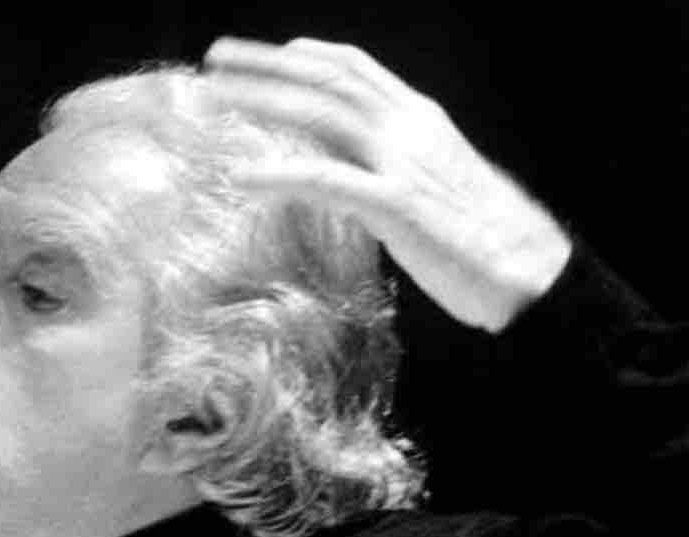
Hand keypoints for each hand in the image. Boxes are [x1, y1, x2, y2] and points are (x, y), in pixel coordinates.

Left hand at [203, 37, 570, 331]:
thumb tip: (342, 158)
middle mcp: (408, 130)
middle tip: (216, 56)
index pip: (357, 70)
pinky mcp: (397, 206)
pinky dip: (279, 176)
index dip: (309, 55)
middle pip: (328, 80)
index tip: (271, 51)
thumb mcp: (431, 181)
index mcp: (420, 121)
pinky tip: (242, 178)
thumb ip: (388, 162)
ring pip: (322, 115)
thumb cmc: (483, 236)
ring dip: (262, 99)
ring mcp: (402, 165)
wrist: (534, 273)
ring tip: (214, 95)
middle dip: (267, 63)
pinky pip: (327, 181)